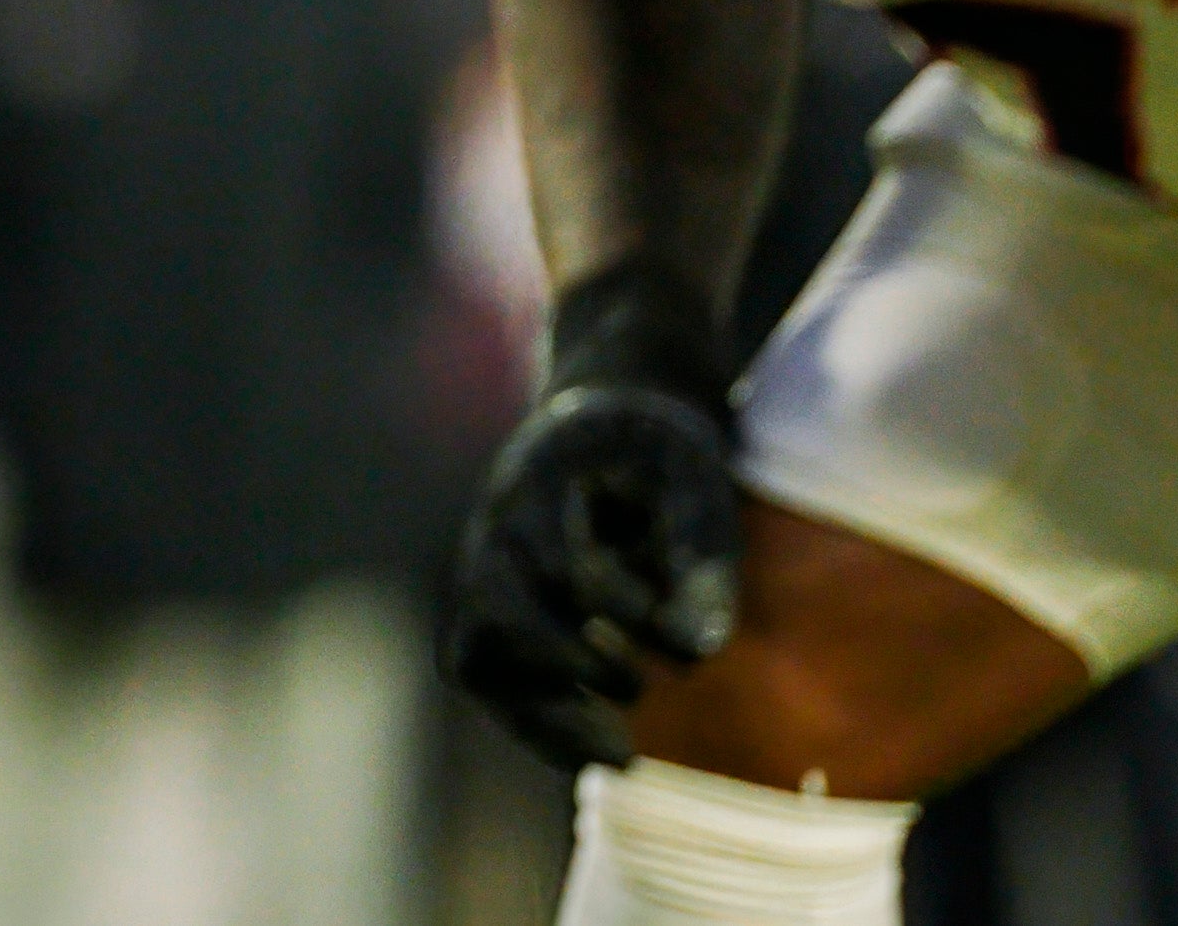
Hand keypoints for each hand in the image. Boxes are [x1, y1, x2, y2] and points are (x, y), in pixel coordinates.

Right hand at [443, 375, 742, 770]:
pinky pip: (486, 677)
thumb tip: (691, 653)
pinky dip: (535, 720)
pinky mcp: (491, 609)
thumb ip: (700, 563)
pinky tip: (594, 744)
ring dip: (542, 715)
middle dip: (569, 666)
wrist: (600, 423)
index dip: (620, 612)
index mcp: (543, 478)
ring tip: (619, 754)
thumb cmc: (658, 458)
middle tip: (637, 689)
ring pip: (476, 657)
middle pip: (494, 612)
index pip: (562, 563)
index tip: (679, 639)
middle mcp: (497, 527)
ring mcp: (484, 570)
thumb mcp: (696, 490)